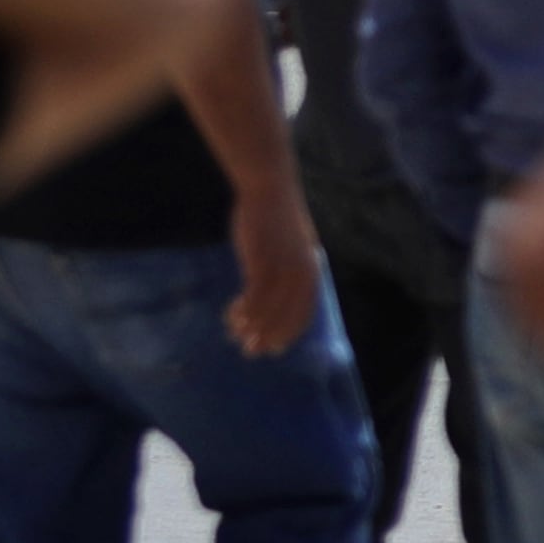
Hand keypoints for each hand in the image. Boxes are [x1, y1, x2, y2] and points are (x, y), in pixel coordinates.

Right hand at [225, 176, 322, 355]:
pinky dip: (243, 311)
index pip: (304, 313)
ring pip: (267, 310)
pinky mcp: (263, 262)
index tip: (274, 350)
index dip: (289, 334)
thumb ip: (288, 273)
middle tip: (250, 351)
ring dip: (250, 327)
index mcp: (312, 271)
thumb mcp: (291, 250)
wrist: (269, 190)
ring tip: (235, 335)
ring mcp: (283, 268)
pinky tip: (231, 315)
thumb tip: (276, 298)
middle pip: (286, 317)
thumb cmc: (276, 220)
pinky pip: (253, 297)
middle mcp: (302, 274)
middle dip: (267, 337)